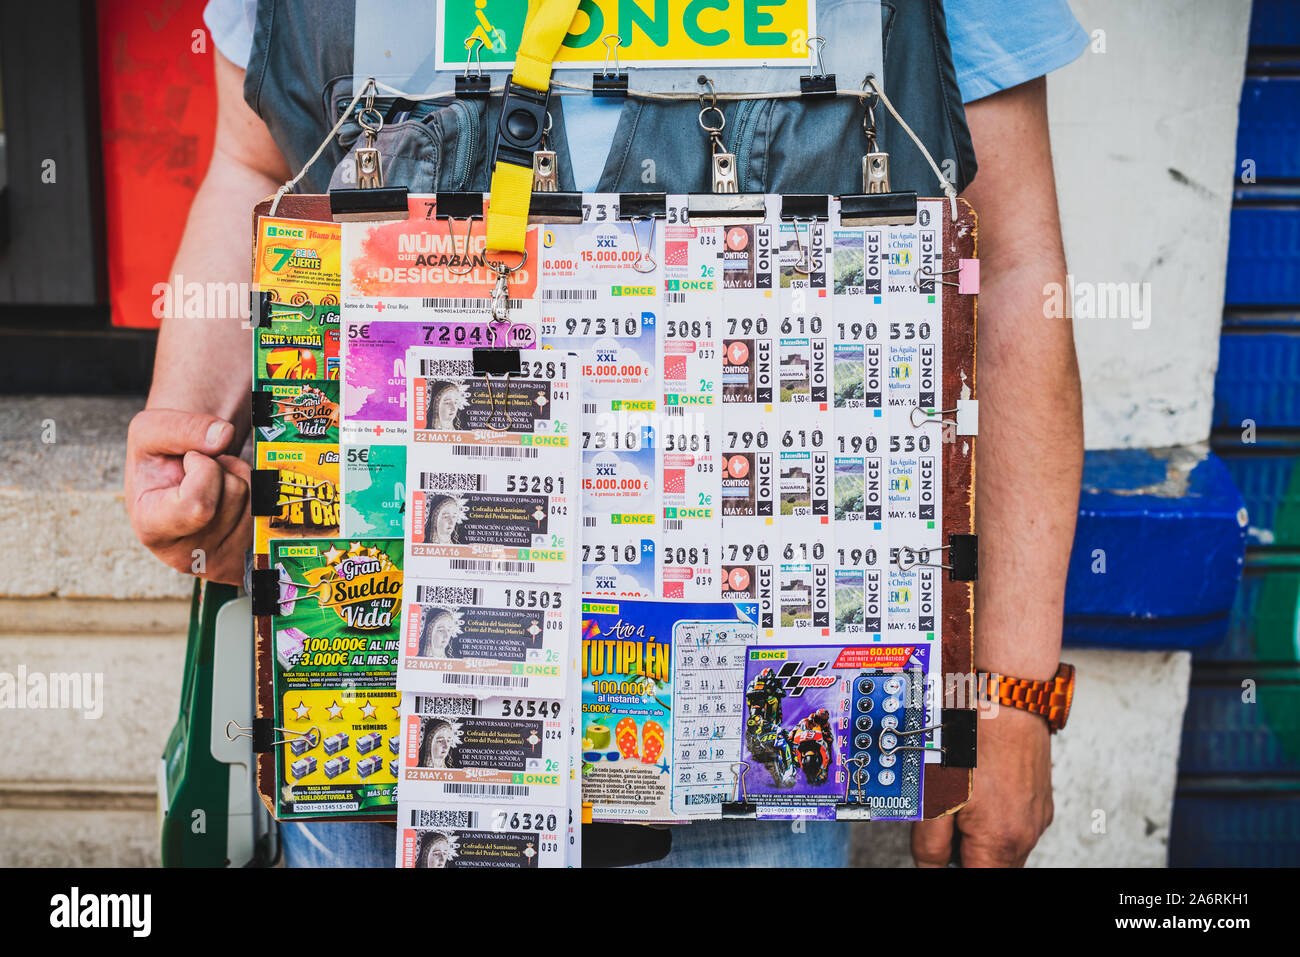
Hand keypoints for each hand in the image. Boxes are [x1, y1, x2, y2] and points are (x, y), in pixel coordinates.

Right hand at [125, 408, 251, 585]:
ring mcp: (218, 564)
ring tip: (215, 483)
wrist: (179, 472)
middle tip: (203, 470)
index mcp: (152, 529)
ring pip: (256, 502)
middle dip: (225, 469)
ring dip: (241, 479)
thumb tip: (223, 437)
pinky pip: (269, 516)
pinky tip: (230, 499)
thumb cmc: (161, 456)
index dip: (204, 468)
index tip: (190, 459)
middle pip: (234, 496)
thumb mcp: (151, 429)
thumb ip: (181, 428)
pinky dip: (256, 496)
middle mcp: (184, 556)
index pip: (199, 506)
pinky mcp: (244, 562)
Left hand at [910, 706, 1053, 866]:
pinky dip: (996, 814)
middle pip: (993, 866)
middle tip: (944, 823)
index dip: (953, 870)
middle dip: (965, 853)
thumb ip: (930, 843)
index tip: (942, 856)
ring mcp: (1038, 813)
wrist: (1006, 696)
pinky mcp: (1040, 795)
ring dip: (980, 834)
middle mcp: (1028, 833)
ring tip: (960, 798)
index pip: (977, 879)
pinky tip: (978, 784)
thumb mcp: (936, 795)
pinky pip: (1016, 820)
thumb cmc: (973, 737)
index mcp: (1001, 841)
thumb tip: (928, 867)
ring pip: (1005, 844)